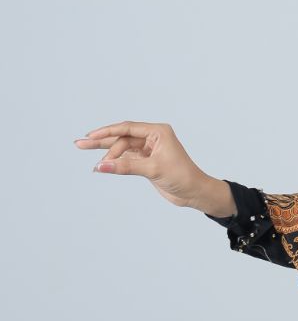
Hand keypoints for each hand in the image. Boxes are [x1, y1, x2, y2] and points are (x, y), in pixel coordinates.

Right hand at [75, 121, 232, 215]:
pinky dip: (114, 162)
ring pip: (122, 148)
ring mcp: (149, 149)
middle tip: (80, 144)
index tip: (90, 136)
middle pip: (121, 137)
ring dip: (106, 153)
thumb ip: (126, 167)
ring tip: (87, 155)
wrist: (194, 192)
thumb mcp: (152, 169)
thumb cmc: (181, 177)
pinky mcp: (146, 161)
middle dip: (102, 141)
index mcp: (158, 132)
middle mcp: (153, 137)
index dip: (107, 131)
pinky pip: (126, 159)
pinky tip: (101, 166)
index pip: (127, 128)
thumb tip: (101, 165)